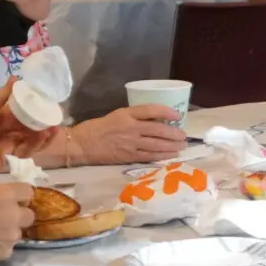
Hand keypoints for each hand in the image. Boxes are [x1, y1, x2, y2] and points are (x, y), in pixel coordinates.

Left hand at [0, 85, 59, 183]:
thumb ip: (0, 98)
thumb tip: (16, 78)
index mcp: (2, 118)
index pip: (24, 111)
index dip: (37, 107)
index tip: (51, 101)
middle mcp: (9, 132)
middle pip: (31, 127)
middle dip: (45, 121)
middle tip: (58, 114)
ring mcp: (9, 146)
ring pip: (32, 140)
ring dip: (44, 134)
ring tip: (55, 126)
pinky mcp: (8, 160)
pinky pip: (25, 152)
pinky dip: (36, 145)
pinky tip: (44, 136)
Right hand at [0, 182, 33, 265]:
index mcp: (5, 195)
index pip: (28, 192)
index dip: (20, 196)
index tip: (11, 200)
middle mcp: (13, 215)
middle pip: (28, 215)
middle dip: (18, 216)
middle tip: (1, 219)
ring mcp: (11, 236)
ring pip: (17, 233)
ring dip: (7, 233)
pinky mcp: (4, 254)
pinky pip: (6, 248)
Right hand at [63, 104, 188, 165]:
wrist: (81, 144)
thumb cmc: (97, 128)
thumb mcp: (116, 115)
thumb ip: (134, 117)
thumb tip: (155, 120)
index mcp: (127, 114)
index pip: (152, 109)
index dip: (167, 111)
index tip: (178, 115)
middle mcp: (131, 128)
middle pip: (158, 129)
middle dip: (174, 133)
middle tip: (184, 135)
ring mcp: (130, 143)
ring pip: (157, 144)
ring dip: (172, 145)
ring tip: (182, 145)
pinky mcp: (128, 156)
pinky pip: (149, 156)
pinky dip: (162, 155)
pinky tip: (171, 155)